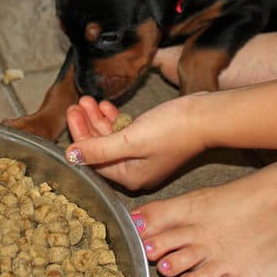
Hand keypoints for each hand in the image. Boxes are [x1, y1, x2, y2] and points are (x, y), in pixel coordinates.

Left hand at [64, 96, 205, 189]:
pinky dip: (114, 119)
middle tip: (76, 104)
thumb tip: (71, 156)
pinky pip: (125, 132)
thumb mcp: (130, 140)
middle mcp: (135, 170)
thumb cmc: (172, 129)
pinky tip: (106, 105)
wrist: (206, 116)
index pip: (94, 160)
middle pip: (101, 149)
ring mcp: (143, 155)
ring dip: (99, 119)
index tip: (71, 114)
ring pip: (112, 138)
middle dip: (87, 126)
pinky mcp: (150, 140)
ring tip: (88, 100)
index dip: (80, 137)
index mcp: (129, 177)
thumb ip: (99, 148)